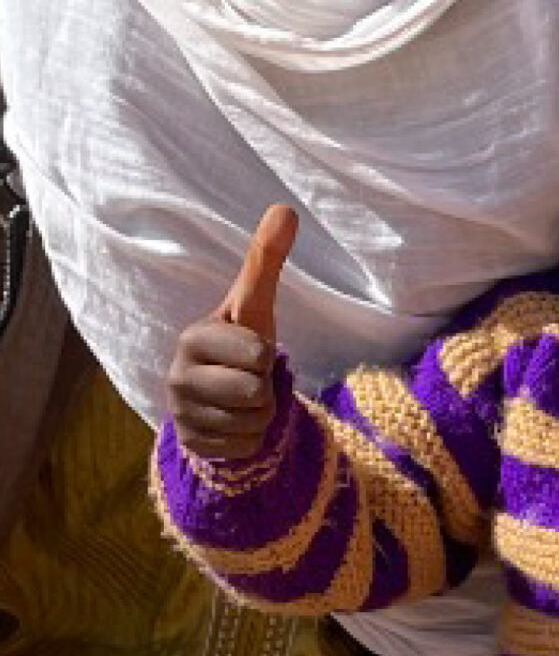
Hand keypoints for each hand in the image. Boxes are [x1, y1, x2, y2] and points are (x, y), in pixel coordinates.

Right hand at [168, 204, 298, 460]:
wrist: (217, 392)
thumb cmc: (239, 340)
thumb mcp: (254, 303)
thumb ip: (265, 259)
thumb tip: (284, 208)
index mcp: (192, 338)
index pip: (258, 355)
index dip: (266, 354)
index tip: (250, 348)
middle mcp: (177, 377)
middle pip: (255, 392)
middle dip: (264, 387)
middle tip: (248, 376)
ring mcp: (180, 414)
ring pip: (252, 422)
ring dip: (259, 412)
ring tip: (241, 396)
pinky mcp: (190, 445)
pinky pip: (246, 447)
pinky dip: (250, 437)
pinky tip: (233, 421)